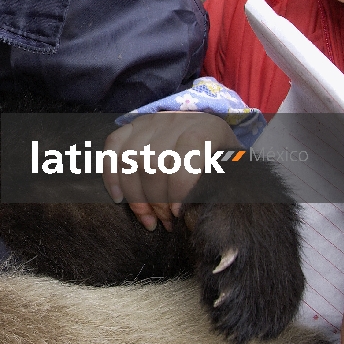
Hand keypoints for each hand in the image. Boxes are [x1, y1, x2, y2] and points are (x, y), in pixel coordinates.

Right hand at [103, 112, 239, 230]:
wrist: (212, 135)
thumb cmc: (223, 162)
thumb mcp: (232, 172)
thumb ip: (220, 189)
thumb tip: (197, 216)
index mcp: (206, 130)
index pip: (184, 160)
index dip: (178, 191)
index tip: (179, 215)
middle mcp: (176, 120)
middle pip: (153, 163)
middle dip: (155, 200)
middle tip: (164, 222)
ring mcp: (151, 121)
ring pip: (130, 159)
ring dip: (135, 196)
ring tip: (147, 218)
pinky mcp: (133, 125)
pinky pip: (113, 146)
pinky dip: (111, 174)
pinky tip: (119, 198)